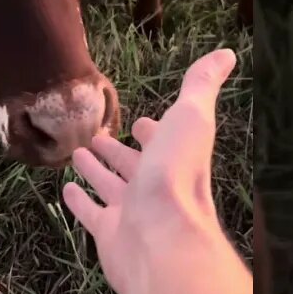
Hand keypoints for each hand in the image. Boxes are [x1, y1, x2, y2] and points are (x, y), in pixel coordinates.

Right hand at [63, 47, 238, 293]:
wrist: (162, 239)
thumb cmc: (176, 174)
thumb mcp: (191, 118)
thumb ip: (201, 87)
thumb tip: (227, 54)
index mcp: (175, 159)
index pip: (163, 141)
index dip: (154, 131)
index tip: (139, 123)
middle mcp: (155, 186)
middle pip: (134, 165)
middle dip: (118, 150)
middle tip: (98, 136)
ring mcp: (132, 212)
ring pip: (110, 186)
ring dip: (96, 170)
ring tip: (78, 154)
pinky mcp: (109, 234)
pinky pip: (91, 214)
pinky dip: (79, 202)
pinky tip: (65, 190)